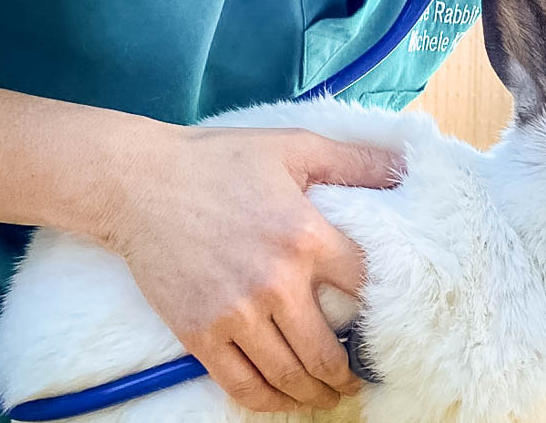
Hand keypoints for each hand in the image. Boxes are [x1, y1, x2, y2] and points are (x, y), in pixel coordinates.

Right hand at [99, 126, 401, 412]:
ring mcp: (235, 312)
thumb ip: (356, 160)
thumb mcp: (295, 147)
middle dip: (350, 374)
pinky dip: (269, 402)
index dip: (384, 311)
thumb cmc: (219, 160)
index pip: (365, 288)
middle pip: (328, 351)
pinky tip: (283, 399)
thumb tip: (406, 167)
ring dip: (315, 395)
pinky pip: (242, 385)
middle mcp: (275, 281)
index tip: (390, 325)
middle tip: (360, 379)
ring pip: (288, 375)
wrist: (139, 183)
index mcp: (306, 235)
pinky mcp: (199, 333)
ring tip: (327, 395)